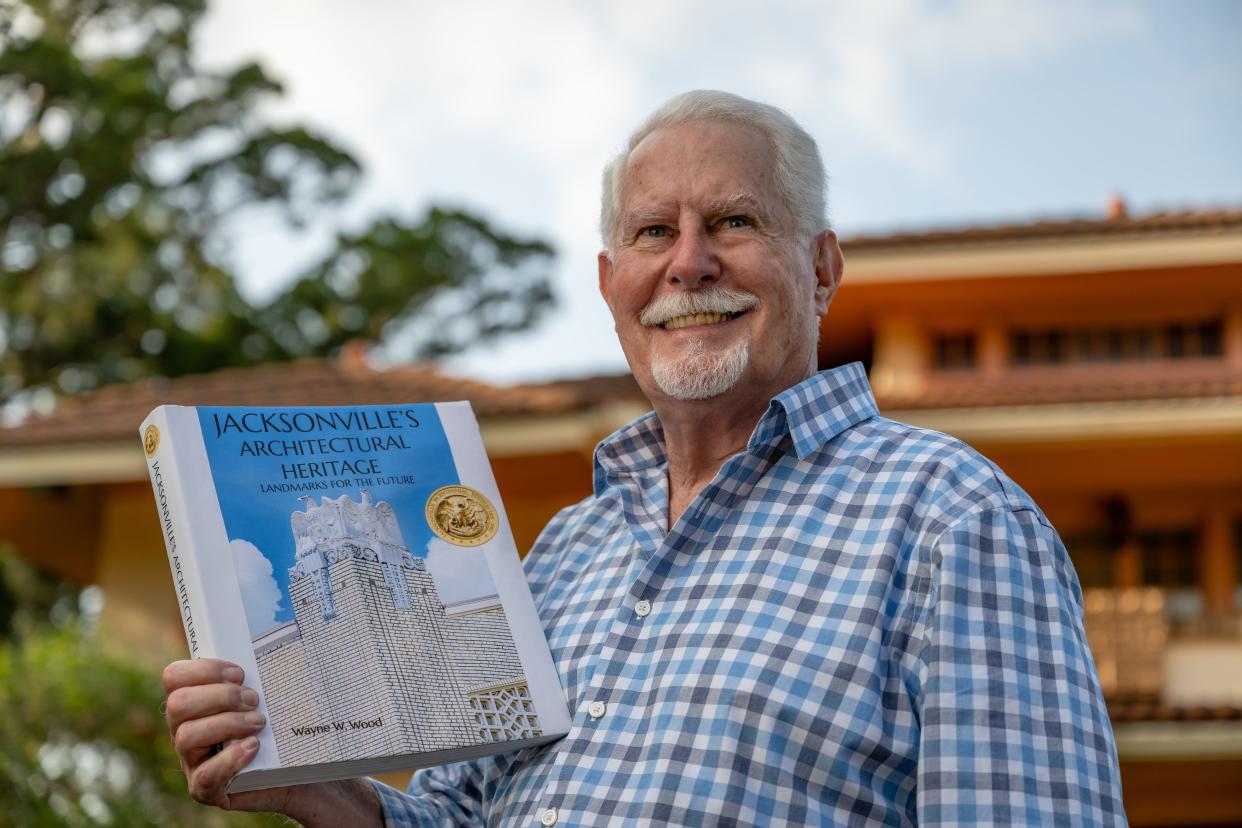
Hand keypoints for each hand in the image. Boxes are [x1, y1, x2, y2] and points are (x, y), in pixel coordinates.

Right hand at [162, 658, 292, 812]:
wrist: (293, 771)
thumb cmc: (276, 728)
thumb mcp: (265, 697)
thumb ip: (256, 677)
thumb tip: (273, 649)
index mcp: (193, 703)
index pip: (174, 676)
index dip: (204, 669)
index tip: (239, 674)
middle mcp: (184, 730)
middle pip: (177, 704)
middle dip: (220, 697)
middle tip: (253, 700)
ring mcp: (191, 761)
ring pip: (186, 737)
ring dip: (228, 724)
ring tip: (259, 723)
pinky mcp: (205, 789)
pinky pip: (205, 776)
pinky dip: (231, 759)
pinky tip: (253, 747)